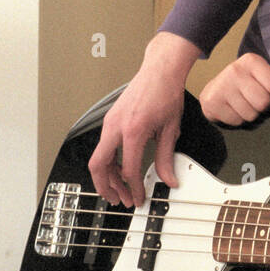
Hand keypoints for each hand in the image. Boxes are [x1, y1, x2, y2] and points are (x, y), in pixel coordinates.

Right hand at [88, 33, 200, 207]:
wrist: (160, 71)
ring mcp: (110, 122)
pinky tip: (120, 170)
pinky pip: (104, 146)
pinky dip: (109, 162)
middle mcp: (116, 127)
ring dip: (108, 176)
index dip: (133, 188)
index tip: (139, 198)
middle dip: (106, 187)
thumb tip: (168, 179)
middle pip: (98, 166)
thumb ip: (166, 158)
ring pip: (98, 157)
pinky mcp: (111, 120)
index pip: (128, 170)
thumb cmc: (166, 93)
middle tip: (120, 200)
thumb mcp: (170, 129)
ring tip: (120, 190)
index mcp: (133, 131)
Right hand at [199, 53, 269, 125]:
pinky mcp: (212, 101)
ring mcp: (222, 85)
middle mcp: (235, 69)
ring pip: (250, 114)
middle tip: (259, 104)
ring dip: (252, 115)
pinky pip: (237, 121)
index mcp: (251, 60)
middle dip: (265, 108)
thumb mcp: (268, 77)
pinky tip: (235, 110)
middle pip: (263, 102)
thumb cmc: (248, 83)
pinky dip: (239, 120)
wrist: (216, 90)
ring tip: (246, 106)